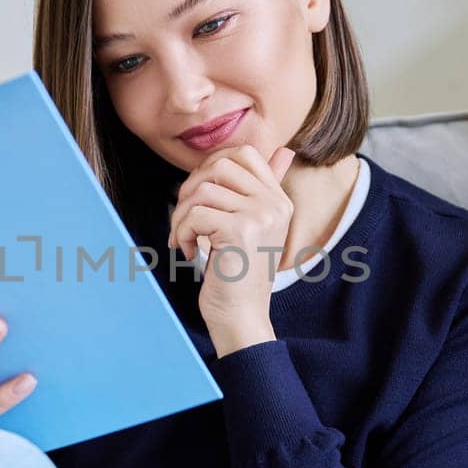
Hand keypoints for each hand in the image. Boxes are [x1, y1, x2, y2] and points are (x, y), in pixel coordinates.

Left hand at [168, 144, 295, 352]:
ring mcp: (260, 216)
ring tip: (185, 238)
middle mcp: (275, 204)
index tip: (199, 196)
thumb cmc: (238, 275)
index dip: (212, 166)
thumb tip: (285, 151)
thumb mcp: (255, 227)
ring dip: (182, 215)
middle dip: (191, 188)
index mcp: (279, 200)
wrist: (241, 316)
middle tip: (186, 218)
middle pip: (220, 164)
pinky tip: (188, 251)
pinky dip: (182, 231)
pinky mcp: (240, 231)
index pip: (245, 153)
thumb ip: (262, 190)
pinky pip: (195, 214)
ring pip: (203, 190)